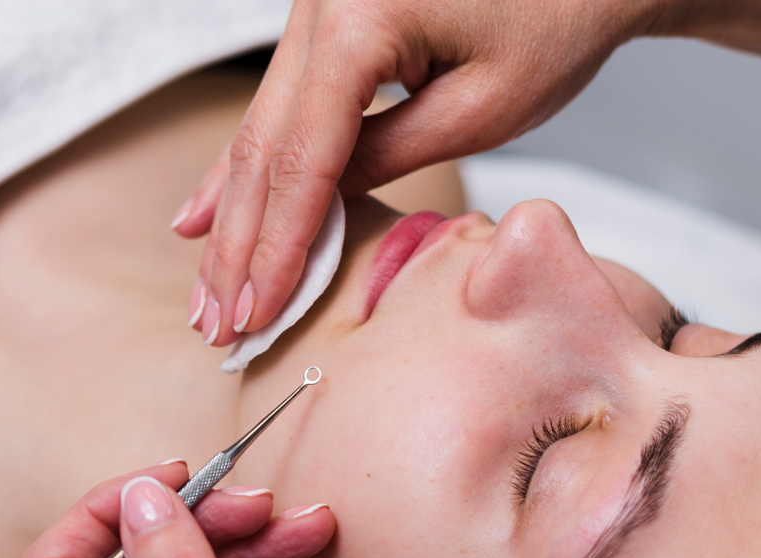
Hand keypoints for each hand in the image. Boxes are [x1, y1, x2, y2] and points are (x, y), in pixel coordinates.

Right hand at [174, 0, 667, 344]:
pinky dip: (251, 169)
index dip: (278, 246)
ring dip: (234, 216)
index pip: (302, 158)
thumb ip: (387, 158)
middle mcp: (318, 4)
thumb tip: (315, 212)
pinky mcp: (323, 23)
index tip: (258, 312)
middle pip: (263, 146)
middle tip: (219, 322)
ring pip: (258, 129)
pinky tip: (203, 217)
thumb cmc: (558, 21)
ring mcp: (313, 9)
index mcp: (358, 19)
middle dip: (239, 245)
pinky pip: (277, 108)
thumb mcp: (482, 108)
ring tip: (210, 292)